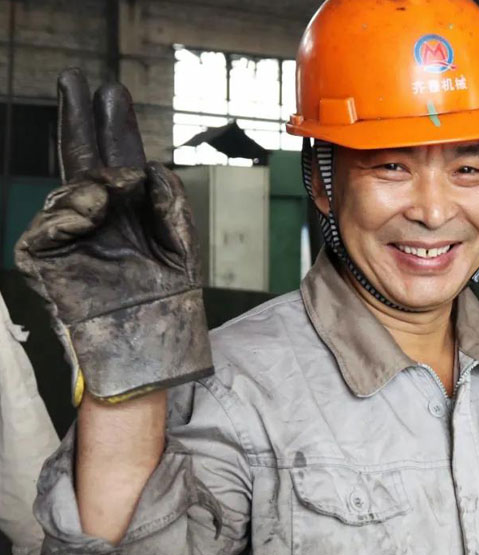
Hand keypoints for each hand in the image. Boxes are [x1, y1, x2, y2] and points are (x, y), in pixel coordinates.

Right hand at [15, 68, 212, 404]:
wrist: (149, 340)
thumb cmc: (169, 296)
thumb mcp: (183, 240)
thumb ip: (168, 199)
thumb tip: (145, 165)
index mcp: (130, 210)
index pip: (117, 158)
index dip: (112, 126)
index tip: (109, 90)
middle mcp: (98, 216)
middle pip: (82, 157)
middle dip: (79, 119)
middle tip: (74, 81)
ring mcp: (70, 235)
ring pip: (70, 187)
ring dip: (93, 180)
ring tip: (113, 187)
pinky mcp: (45, 257)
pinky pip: (52, 223)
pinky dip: (72, 212)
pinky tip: (94, 210)